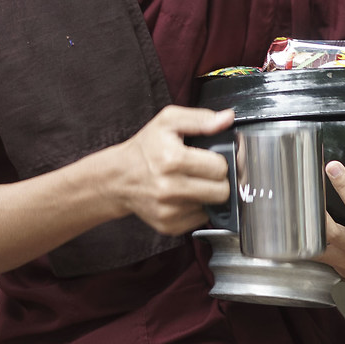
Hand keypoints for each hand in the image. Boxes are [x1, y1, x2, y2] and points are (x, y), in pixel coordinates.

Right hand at [106, 104, 233, 236]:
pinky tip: (184, 197)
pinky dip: (197, 208)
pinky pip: (200, 220)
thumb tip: (227, 119)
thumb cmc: (144, 149)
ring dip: (207, 195)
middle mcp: (170, 188)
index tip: (210, 159)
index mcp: (172, 159)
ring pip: (212, 207)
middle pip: (221, 192)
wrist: (117, 178)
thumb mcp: (168, 122)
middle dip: (218, 181)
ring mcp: (168, 210)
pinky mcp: (168, 225)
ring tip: (193, 183)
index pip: (220, 167)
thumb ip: (200, 118)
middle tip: (206, 173)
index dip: (219, 161)